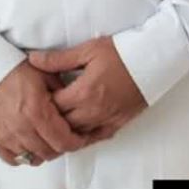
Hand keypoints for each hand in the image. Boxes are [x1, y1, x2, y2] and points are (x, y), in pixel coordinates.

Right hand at [0, 60, 93, 166]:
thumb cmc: (13, 70)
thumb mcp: (45, 74)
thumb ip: (63, 93)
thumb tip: (75, 107)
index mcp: (37, 111)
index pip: (63, 141)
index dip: (76, 142)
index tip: (79, 138)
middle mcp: (22, 128)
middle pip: (50, 152)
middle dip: (62, 147)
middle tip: (65, 138)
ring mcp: (6, 136)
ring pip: (33, 158)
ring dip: (44, 151)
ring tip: (47, 140)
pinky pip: (14, 160)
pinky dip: (24, 155)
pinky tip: (29, 144)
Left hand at [27, 36, 147, 143]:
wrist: (154, 59)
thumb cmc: (122, 52)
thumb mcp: (89, 50)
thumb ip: (59, 59)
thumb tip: (33, 60)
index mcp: (83, 92)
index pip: (51, 107)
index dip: (40, 103)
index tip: (36, 96)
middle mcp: (93, 110)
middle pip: (61, 125)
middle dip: (49, 119)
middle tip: (42, 111)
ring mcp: (106, 119)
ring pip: (76, 135)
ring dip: (64, 130)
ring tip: (56, 122)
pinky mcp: (118, 123)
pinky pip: (95, 138)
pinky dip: (83, 137)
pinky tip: (77, 131)